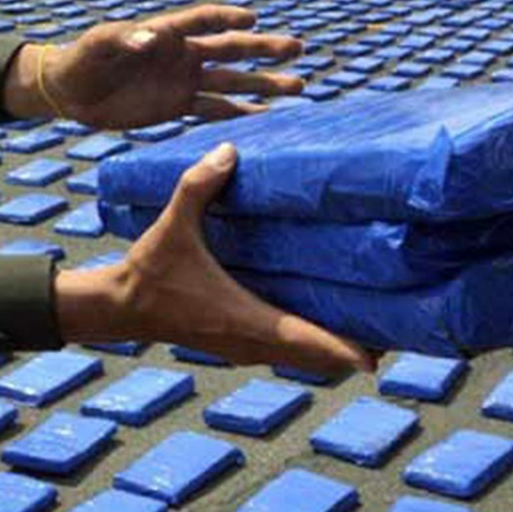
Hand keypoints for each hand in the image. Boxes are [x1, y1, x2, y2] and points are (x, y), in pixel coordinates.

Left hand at [5, 5, 303, 128]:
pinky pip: (217, 110)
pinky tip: (266, 118)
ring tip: (298, 87)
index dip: (226, 18)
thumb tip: (149, 38)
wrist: (72, 92)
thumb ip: (124, 39)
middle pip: (232, 50)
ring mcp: (186, 81)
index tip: (252, 18)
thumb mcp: (99, 45)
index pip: (203, 21)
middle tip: (298, 49)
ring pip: (234, 82)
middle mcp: (184, 55)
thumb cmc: (83, 59)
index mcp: (167, 34)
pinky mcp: (180, 107)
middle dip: (265, 49)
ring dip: (265, 85)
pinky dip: (241, 114)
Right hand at [54, 143, 375, 374]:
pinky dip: (310, 348)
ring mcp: (243, 349)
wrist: (118, 308)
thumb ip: (199, 186)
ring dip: (332, 352)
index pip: (301, 340)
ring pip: (300, 359)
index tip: (373, 361)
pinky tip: (327, 330)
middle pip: (312, 359)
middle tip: (394, 336)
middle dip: (351, 352)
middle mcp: (248, 341)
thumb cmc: (148, 270)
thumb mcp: (171, 225)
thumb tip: (230, 150)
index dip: (339, 351)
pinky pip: (285, 352)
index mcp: (242, 318)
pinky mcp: (237, 346)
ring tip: (372, 335)